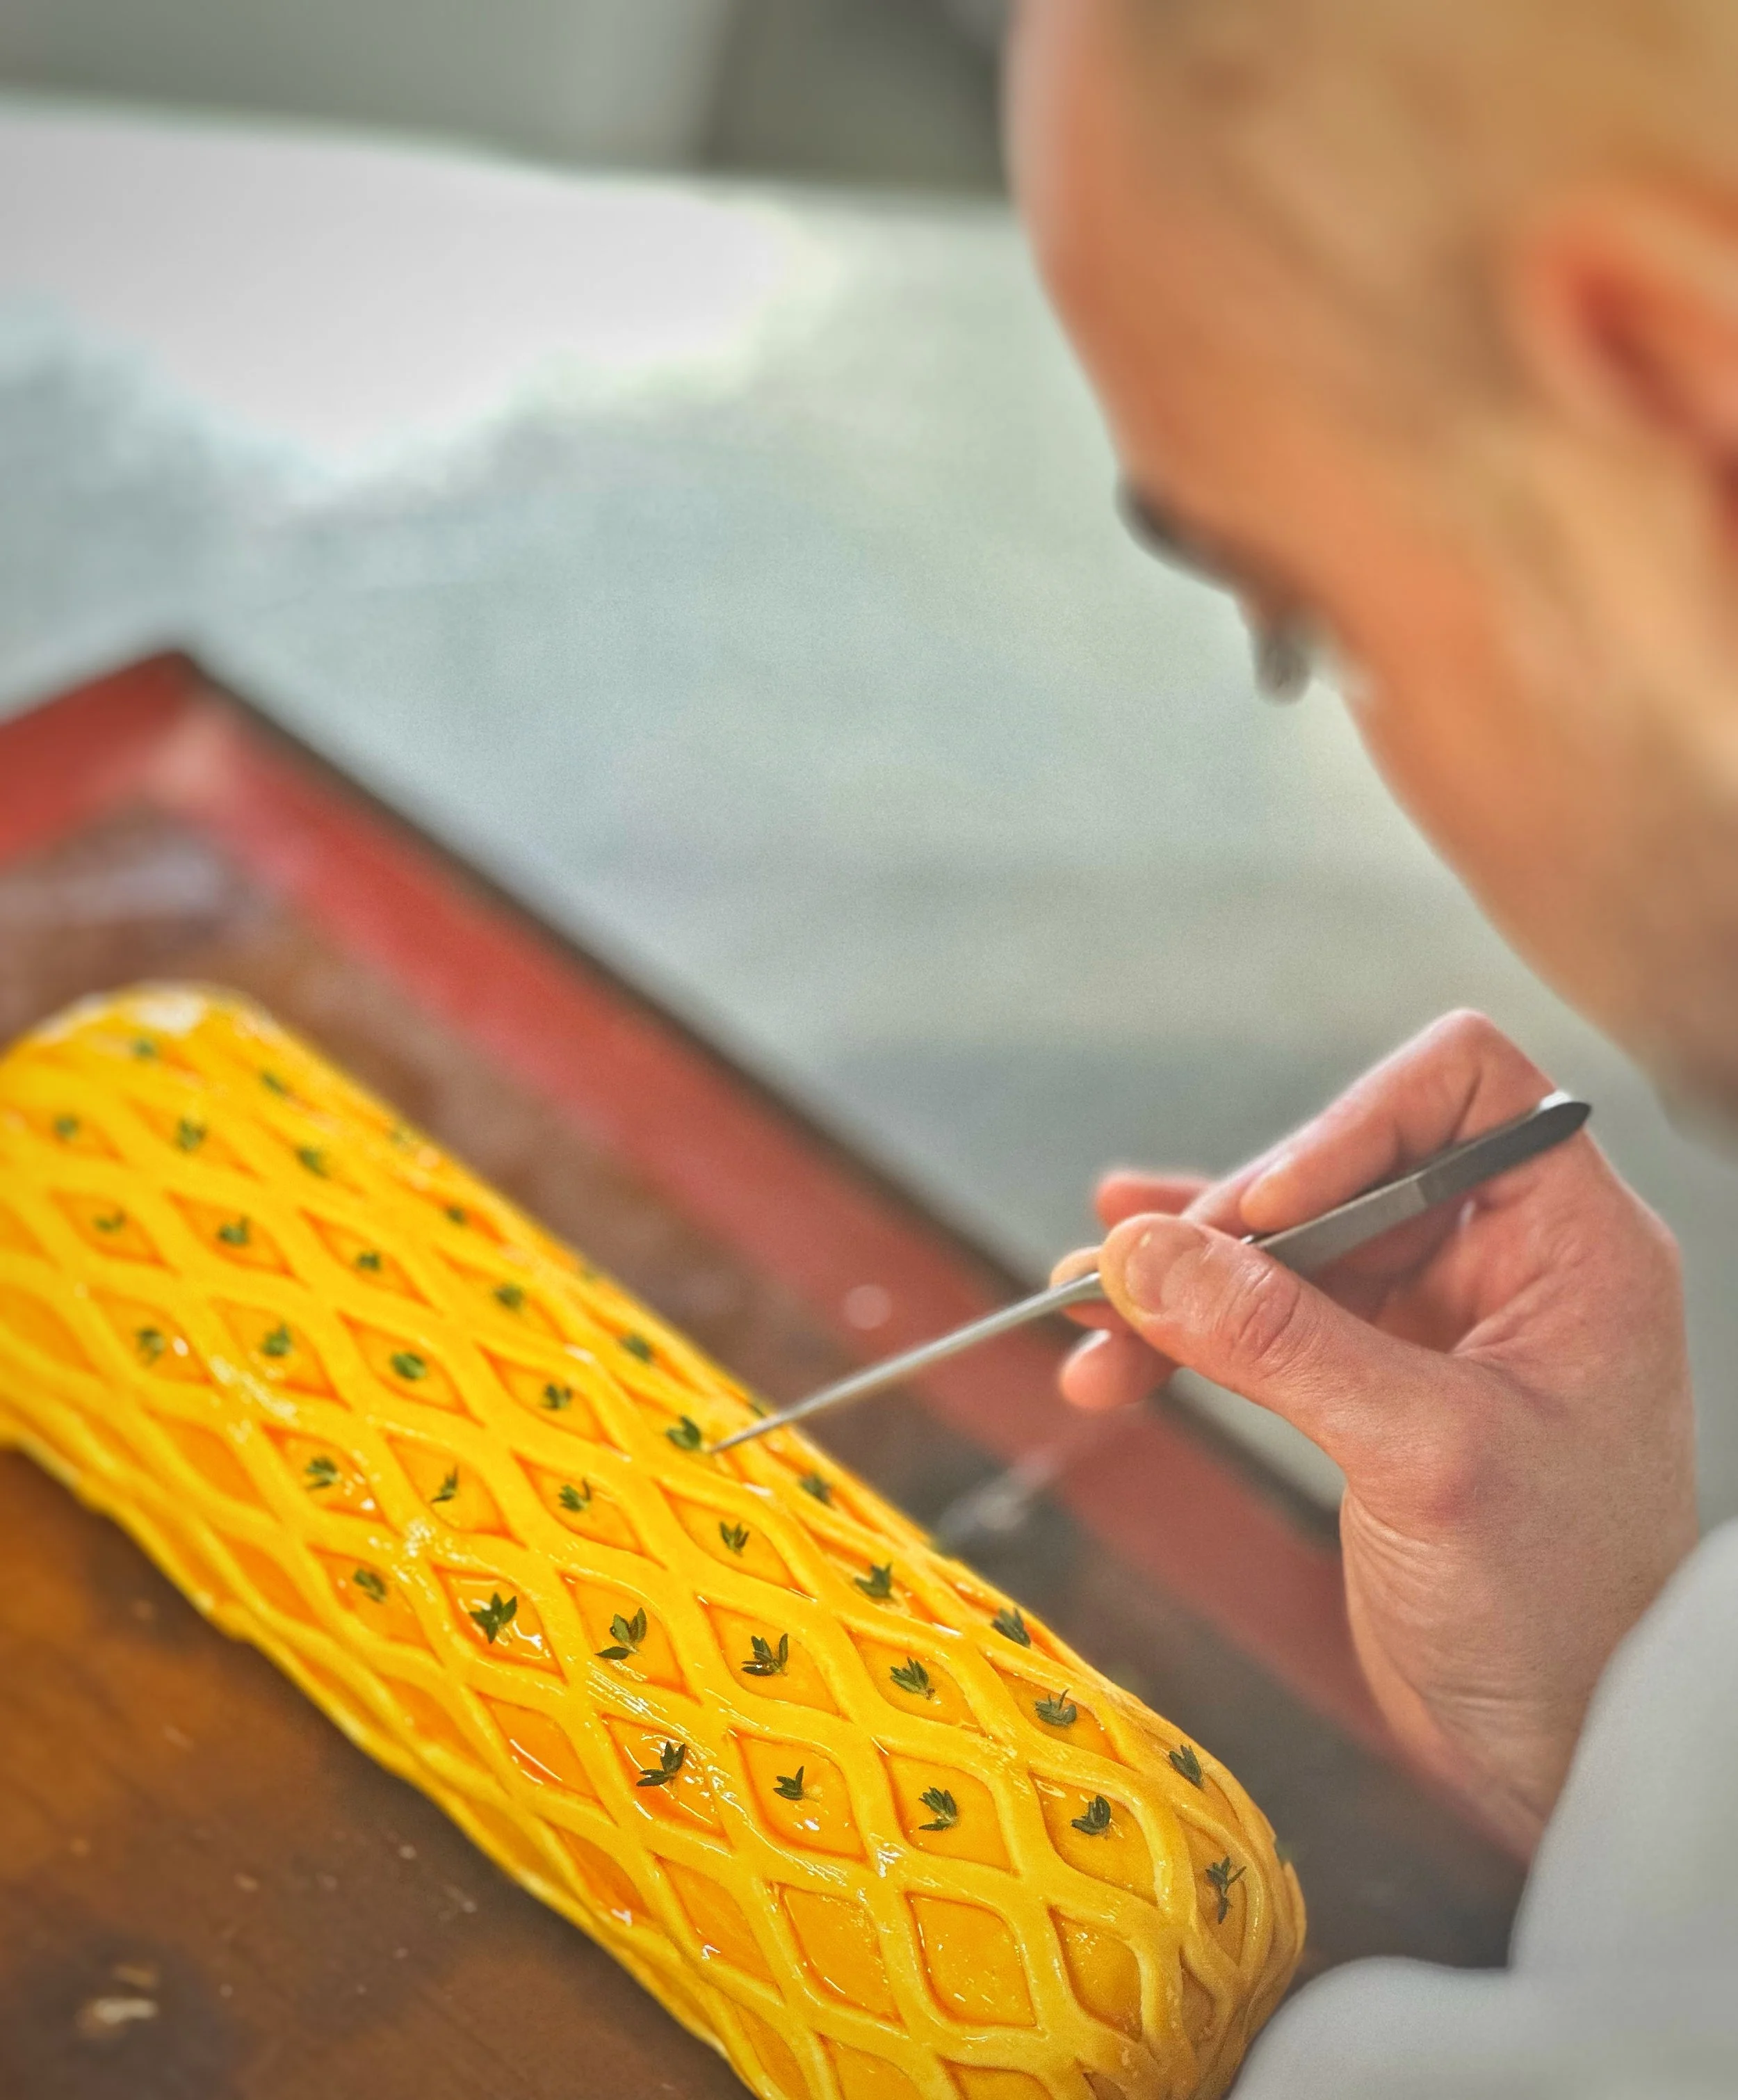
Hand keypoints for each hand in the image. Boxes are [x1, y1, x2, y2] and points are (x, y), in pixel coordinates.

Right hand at [1052, 1012, 1697, 1854]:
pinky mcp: (1371, 1390)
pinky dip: (1185, 1332)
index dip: (1353, 1123)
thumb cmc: (1557, 1615)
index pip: (1462, 1086)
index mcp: (1571, 1246)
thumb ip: (1280, 1340)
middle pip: (1342, 1167)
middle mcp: (1503, 1265)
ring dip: (1184, 1279)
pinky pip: (1263, 1324)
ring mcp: (1433, 1327)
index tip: (1268, 1212)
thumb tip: (1140, 1250)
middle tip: (1140, 1278)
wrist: (1559, 1765)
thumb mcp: (1422, 1456)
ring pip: (1284, 1250)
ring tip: (1086, 1314)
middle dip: (1232, 1221)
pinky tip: (1109, 1344)